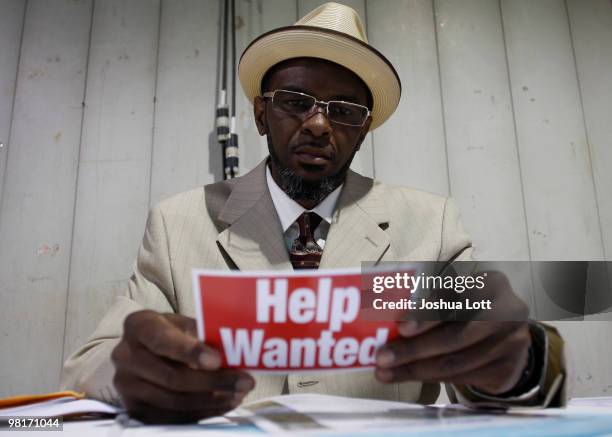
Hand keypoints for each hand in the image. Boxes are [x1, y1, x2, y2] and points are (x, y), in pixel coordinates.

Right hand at [111, 310, 254, 422]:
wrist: (148, 350)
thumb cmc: (173, 333)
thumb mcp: (185, 324)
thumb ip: (204, 334)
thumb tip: (235, 351)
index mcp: (139, 325)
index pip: (163, 340)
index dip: (191, 352)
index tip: (217, 360)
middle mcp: (125, 355)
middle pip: (171, 377)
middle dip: (213, 382)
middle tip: (244, 381)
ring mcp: (126, 385)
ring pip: (173, 401)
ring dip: (212, 401)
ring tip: (238, 394)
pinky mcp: (133, 409)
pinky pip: (171, 418)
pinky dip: (201, 413)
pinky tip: (223, 404)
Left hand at [374, 271, 531, 394]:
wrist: (507, 336)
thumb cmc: (469, 310)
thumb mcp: (455, 296)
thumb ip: (430, 304)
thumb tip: (390, 322)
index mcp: (492, 284)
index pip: (456, 301)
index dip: (427, 317)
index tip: (400, 328)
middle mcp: (508, 313)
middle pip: (455, 337)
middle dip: (414, 349)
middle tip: (382, 357)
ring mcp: (512, 345)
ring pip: (455, 363)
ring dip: (415, 369)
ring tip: (386, 372)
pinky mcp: (507, 371)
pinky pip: (462, 378)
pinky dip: (431, 378)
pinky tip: (409, 375)